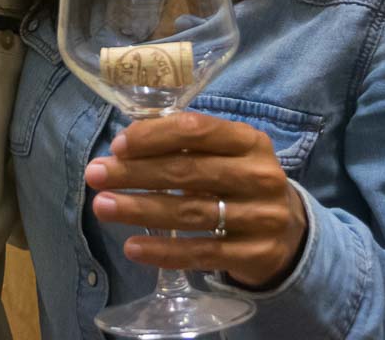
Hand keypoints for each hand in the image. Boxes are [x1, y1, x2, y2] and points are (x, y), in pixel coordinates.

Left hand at [84, 111, 307, 289]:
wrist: (289, 231)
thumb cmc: (241, 182)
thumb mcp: (227, 154)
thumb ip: (187, 147)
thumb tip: (124, 147)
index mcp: (250, 141)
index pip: (196, 130)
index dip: (154, 136)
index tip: (118, 146)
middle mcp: (259, 176)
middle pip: (188, 172)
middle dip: (135, 173)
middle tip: (95, 175)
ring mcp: (260, 217)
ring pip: (190, 213)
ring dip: (140, 209)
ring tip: (103, 207)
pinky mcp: (255, 254)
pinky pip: (201, 253)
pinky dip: (164, 251)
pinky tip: (133, 247)